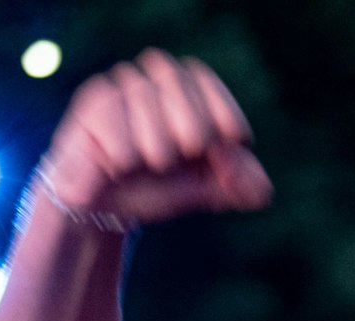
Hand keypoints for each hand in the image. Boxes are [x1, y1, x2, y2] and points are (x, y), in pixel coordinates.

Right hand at [41, 49, 271, 227]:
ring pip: (142, 96)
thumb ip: (240, 188)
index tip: (236, 138)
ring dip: (155, 142)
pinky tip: (119, 166)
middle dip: (193, 123)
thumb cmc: (158, 189)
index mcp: (184, 92)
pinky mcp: (92, 103)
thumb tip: (262, 189)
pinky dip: (123, 151)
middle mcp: (152, 81)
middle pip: (177, 80)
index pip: (202, 79)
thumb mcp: (205, 191)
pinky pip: (110, 117)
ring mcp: (120, 88)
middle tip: (189, 151)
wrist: (105, 207)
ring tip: (150, 164)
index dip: (223, 106)